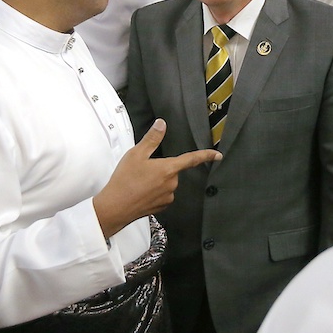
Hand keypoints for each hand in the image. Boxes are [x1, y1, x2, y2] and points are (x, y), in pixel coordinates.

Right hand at [93, 119, 221, 238]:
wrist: (115, 207)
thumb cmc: (125, 181)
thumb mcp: (136, 154)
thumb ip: (152, 138)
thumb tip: (161, 124)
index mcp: (168, 169)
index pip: (191, 159)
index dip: (206, 155)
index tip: (217, 155)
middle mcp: (171, 184)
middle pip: (173, 171)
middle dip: (161, 168)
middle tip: (142, 170)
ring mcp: (167, 198)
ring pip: (167, 184)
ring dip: (157, 181)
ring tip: (138, 182)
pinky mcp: (161, 207)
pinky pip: (161, 195)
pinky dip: (153, 192)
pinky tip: (140, 192)